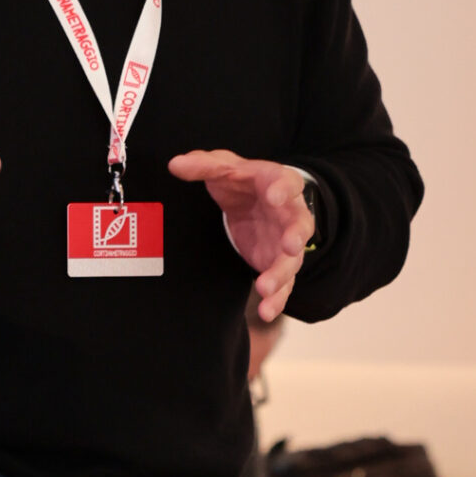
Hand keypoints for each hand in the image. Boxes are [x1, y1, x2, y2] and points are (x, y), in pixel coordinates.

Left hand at [168, 148, 309, 321]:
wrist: (254, 201)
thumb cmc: (243, 181)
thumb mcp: (224, 168)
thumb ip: (203, 165)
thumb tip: (175, 164)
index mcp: (277, 183)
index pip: (285, 183)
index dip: (282, 189)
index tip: (274, 196)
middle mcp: (289, 214)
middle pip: (300, 225)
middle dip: (296, 236)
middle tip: (290, 246)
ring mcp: (286, 242)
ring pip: (291, 261)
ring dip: (281, 275)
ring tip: (265, 288)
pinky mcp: (277, 264)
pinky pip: (282, 284)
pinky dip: (275, 299)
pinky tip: (265, 312)